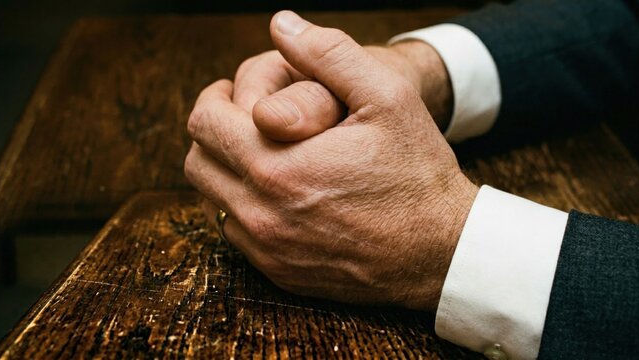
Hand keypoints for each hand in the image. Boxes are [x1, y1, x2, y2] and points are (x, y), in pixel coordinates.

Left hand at [184, 11, 476, 310]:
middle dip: (214, 132)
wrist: (440, 250)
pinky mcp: (280, 273)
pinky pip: (236, 233)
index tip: (233, 93)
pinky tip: (279, 191)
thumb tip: (281, 24)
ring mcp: (269, 251)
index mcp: (278, 167)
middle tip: (244, 119)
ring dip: (227, 170)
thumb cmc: (417, 173)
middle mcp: (262, 215)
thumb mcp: (387, 96)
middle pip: (198, 163)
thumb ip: (329, 53)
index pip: (204, 123)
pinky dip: (244, 206)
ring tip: (263, 152)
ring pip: (212, 200)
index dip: (214, 97)